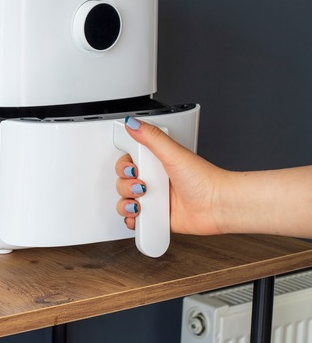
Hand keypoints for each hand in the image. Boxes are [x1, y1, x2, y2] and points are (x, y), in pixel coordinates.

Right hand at [114, 117, 224, 234]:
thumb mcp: (174, 153)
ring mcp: (155, 200)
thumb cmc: (205, 180)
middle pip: (123, 182)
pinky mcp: (157, 217)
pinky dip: (132, 219)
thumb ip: (151, 137)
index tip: (133, 168)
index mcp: (156, 163)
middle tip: (141, 185)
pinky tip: (139, 215)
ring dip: (126, 203)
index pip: (128, 162)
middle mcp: (154, 180)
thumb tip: (132, 122)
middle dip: (125, 185)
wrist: (219, 206)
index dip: (124, 167)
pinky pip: (135, 219)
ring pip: (125, 201)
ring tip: (141, 203)